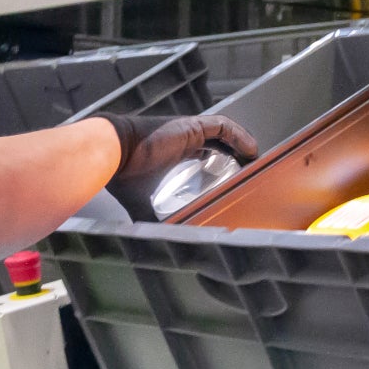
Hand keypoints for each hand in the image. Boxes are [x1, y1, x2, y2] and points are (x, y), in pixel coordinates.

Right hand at [95, 113, 258, 220]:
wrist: (114, 151)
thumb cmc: (124, 175)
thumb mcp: (143, 203)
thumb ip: (152, 219)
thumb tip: (158, 242)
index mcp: (172, 155)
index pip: (203, 157)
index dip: (221, 167)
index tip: (233, 182)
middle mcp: (182, 140)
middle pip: (217, 145)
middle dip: (235, 157)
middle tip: (249, 174)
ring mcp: (188, 131)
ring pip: (223, 134)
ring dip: (240, 145)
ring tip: (254, 161)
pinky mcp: (192, 126)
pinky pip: (222, 126)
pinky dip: (238, 135)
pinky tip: (250, 149)